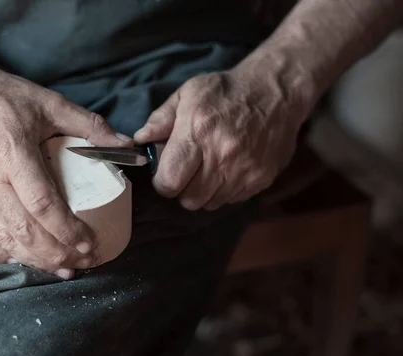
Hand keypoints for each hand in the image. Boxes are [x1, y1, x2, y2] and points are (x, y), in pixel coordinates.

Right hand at [0, 66, 132, 277]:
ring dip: (36, 260)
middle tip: (85, 261)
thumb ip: (90, 125)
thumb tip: (126, 144)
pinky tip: (23, 259)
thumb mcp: (52, 104)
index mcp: (12, 154)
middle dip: (57, 253)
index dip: (67, 229)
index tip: (90, 242)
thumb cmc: (7, 99)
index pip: (42, 203)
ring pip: (5, 239)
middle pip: (24, 230)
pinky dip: (0, 254)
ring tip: (64, 269)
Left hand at [133, 67, 311, 209]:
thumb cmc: (226, 91)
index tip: (165, 172)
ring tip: (207, 168)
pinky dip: (225, 190)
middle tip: (186, 171)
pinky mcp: (262, 178)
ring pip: (210, 203)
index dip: (163, 182)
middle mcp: (223, 154)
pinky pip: (232, 200)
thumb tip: (140, 141)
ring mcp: (245, 169)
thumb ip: (161, 119)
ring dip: (203, 191)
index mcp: (198, 131)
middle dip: (182, 189)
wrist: (276, 90)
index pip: (169, 182)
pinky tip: (227, 168)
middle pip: (189, 199)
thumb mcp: (187, 93)